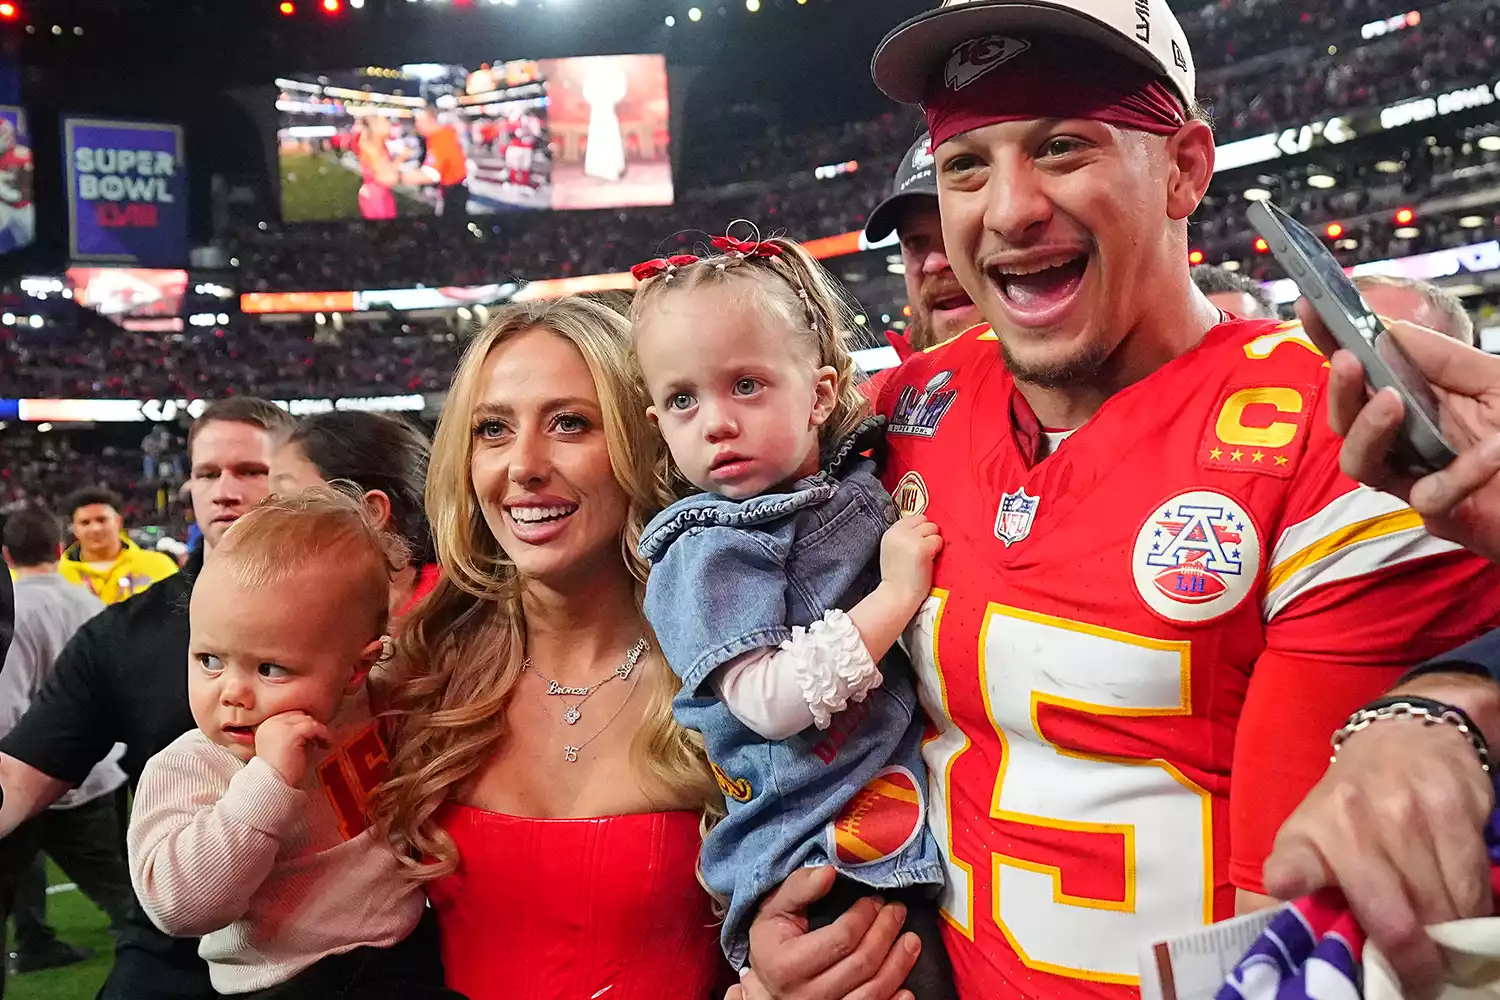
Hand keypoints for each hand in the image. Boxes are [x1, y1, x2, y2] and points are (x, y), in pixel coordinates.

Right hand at [253, 711, 330, 786]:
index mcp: (266, 726)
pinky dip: (324, 735)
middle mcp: (270, 723)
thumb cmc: (283, 771)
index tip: (313, 736)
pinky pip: (314, 727)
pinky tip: (325, 745)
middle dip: (311, 726)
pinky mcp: (290, 733)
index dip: (304, 724)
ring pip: (308, 719)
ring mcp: (279, 727)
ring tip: (322, 743)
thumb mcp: (286, 746)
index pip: (291, 714)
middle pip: (299, 714)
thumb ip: (295, 732)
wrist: (275, 786)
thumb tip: (314, 721)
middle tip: (319, 740)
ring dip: (319, 731)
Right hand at [735, 867, 918, 999]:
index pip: (840, 939)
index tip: (874, 900)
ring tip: (911, 940)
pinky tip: (907, 987)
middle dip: (885, 933)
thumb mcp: (774, 910)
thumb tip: (829, 872)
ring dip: (898, 965)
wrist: (767, 988)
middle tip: (897, 912)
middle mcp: (806, 995)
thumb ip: (799, 888)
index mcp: (787, 965)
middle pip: (861, 964)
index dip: (864, 916)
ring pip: (872, 993)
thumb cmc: (772, 944)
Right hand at [879, 515, 941, 606]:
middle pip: (925, 520)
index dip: (919, 529)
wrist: (897, 595)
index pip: (912, 517)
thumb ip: (904, 536)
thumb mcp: (893, 550)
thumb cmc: (898, 578)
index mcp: (890, 532)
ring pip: (933, 529)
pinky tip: (929, 562)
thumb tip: (923, 527)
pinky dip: (937, 551)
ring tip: (925, 557)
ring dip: (933, 542)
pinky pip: (939, 541)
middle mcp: (899, 532)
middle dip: (927, 534)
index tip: (919, 542)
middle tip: (923, 551)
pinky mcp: (922, 548)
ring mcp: (911, 539)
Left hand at [1262, 672, 1498, 998]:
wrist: (1406, 737)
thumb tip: (1298, 931)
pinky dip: (1473, 911)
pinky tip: (1464, 912)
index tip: (1289, 892)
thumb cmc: (1352, 802)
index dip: (1291, 882)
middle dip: (1413, 963)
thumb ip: (1306, 879)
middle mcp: (1353, 822)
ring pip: (1442, 909)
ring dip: (1449, 941)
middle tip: (1421, 980)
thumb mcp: (1313, 833)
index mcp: (1311, 834)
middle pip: (1393, 920)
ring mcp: (1406, 814)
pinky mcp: (1455, 809)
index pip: (1293, 866)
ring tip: (1445, 951)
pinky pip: (1473, 885)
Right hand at [1298, 301, 1499, 562]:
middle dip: (1340, 391)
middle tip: (1349, 362)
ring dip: (1368, 432)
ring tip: (1391, 404)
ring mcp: (1418, 478)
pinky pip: (1428, 496)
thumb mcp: (1494, 381)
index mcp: (1416, 400)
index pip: (1361, 371)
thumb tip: (1389, 330)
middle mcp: (1406, 440)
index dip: (1329, 340)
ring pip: (1361, 464)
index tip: (1307, 307)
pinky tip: (1493, 451)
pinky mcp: (1441, 516)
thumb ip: (1446, 359)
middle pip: (1345, 420)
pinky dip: (1460, 473)